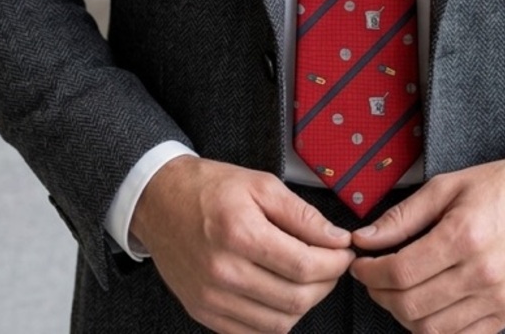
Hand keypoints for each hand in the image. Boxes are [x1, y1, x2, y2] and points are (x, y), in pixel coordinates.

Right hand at [130, 156, 354, 332]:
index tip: (345, 251)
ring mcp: (211, 298)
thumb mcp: (261, 184)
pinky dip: (276, 318)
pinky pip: (253, 332)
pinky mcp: (204, 313)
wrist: (160, 201)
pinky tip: (281, 292)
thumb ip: (302, 214)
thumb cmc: (210, 188)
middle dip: (326, 283)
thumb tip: (336, 238)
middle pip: (296, 298)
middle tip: (332, 263)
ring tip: (308, 277)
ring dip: (305, 303)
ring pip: (279, 323)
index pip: (304, 265)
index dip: (335, 262)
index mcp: (240, 233)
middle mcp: (224, 272)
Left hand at [350, 158, 504, 332]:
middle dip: (380, 294)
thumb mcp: (447, 186)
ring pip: (432, 329)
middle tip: (372, 278)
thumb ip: (403, 216)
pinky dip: (434, 329)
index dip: (370, 272)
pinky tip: (425, 307)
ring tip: (396, 292)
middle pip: (411, 304)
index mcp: (464, 235)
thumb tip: (365, 238)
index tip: (360, 264)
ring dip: (402, 315)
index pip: (401, 270)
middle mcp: (481, 273)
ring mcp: (497, 299)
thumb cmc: (500, 187)